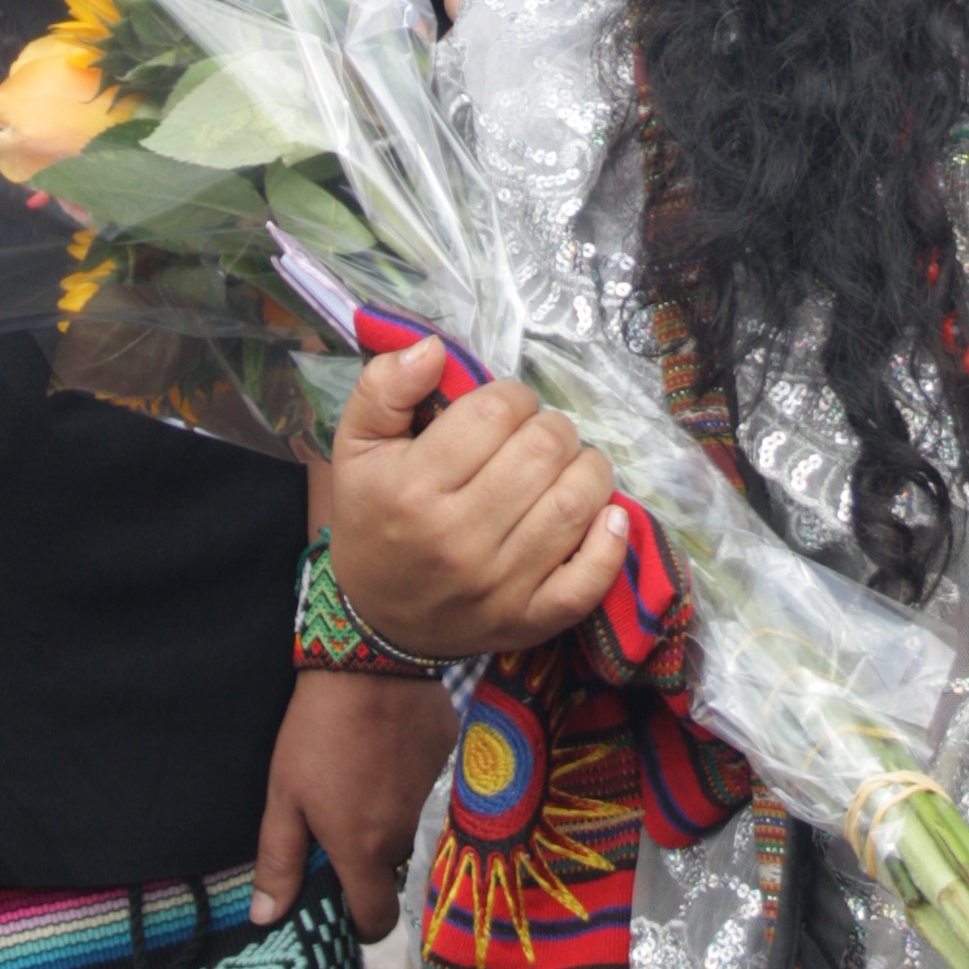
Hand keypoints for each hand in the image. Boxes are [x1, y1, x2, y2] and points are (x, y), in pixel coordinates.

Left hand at [250, 666, 457, 938]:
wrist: (372, 660)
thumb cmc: (318, 732)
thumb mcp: (285, 796)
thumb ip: (279, 862)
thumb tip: (265, 919)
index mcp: (363, 851)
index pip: (376, 921)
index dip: (360, 922)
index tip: (345, 901)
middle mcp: (408, 835)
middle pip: (395, 872)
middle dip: (374, 861)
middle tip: (348, 823)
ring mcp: (437, 799)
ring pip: (418, 831)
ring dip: (397, 820)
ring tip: (369, 780)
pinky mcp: (454, 761)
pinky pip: (436, 791)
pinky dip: (416, 783)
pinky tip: (393, 752)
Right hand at [329, 337, 627, 662]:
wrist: (380, 620)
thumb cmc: (375, 519)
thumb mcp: (357, 448)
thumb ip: (384, 388)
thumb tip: (432, 348)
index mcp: (413, 489)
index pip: (495, 412)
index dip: (511, 396)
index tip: (502, 411)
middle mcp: (458, 539)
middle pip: (545, 449)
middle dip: (549, 428)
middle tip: (533, 438)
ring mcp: (499, 585)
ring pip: (577, 501)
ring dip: (586, 469)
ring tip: (565, 468)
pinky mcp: (530, 620)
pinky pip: (591, 578)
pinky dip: (611, 540)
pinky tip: (605, 516)